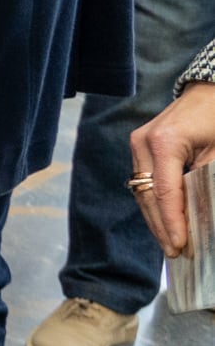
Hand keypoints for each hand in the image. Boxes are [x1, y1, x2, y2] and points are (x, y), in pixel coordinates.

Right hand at [132, 80, 214, 255]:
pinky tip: (166, 221)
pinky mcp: (140, 148)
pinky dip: (155, 204)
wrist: (210, 92)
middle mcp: (143, 143)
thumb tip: (203, 216)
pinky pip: (144, 183)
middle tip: (175, 253)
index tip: (180, 246)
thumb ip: (207, 182)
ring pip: (142, 192)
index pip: (165, 192)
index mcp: (164, 142)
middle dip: (161, 226)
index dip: (172, 222)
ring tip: (170, 243)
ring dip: (156, 219)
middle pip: (147, 196)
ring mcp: (138, 145)